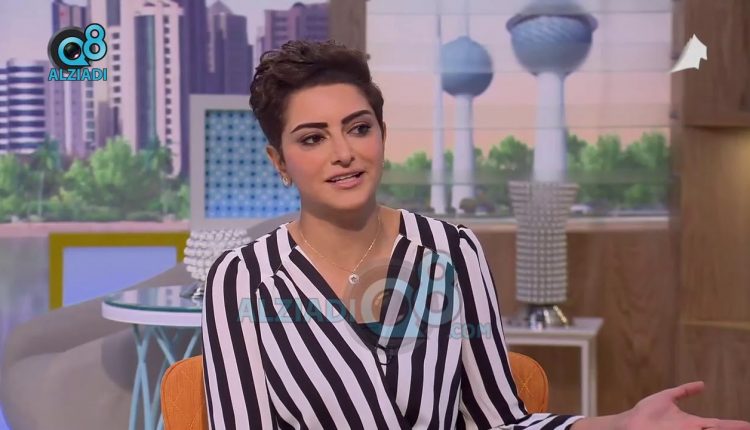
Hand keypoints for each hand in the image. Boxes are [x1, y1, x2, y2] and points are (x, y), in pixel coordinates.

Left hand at [618, 381, 749, 429]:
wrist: (629, 423)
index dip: (734, 425)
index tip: (749, 425)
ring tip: (740, 428)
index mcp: (693, 424)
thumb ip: (684, 391)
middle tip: (748, 428)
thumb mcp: (668, 397)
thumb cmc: (647, 412)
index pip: (718, 425)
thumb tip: (702, 384)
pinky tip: (713, 429)